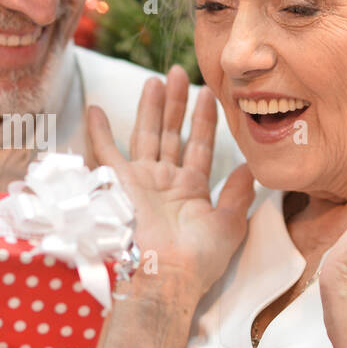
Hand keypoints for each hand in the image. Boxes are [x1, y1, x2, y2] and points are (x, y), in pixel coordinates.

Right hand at [87, 64, 255, 304]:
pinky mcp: (119, 183)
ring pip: (146, 134)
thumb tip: (250, 167)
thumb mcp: (229, 225)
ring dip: (150, 107)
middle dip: (175, 103)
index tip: (209, 93)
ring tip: (156, 79)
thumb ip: (239, 194)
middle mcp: (164, 182)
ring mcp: (141, 181)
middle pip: (170, 133)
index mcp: (190, 191)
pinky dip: (98, 132)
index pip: (199, 146)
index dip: (204, 120)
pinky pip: (105, 152)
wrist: (166, 274)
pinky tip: (96, 109)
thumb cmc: (198, 257)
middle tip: (178, 72)